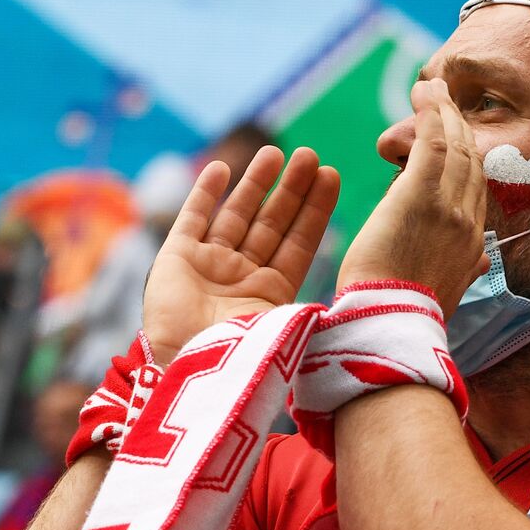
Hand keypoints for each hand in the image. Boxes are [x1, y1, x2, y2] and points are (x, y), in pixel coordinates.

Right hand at [142, 146, 339, 364]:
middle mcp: (242, 277)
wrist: (188, 376)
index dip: (315, 210)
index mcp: (272, 294)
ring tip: (274, 152)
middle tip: (310, 155)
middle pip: (271, 223)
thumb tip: (355, 301)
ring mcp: (208, 266)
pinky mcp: (175, 260)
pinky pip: (192, 218)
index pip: (299, 243)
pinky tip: (221, 168)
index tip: (332, 177)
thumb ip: (311, 309)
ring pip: (236, 215)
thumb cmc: (241, 360)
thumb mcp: (286, 331)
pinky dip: (204, 193)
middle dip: (291, 189)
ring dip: (255, 183)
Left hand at [337, 79, 487, 314]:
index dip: (467, 157)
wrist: (389, 329)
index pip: (477, 190)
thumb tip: (480, 263)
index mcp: (473, 249)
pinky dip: (431, 112)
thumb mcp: (444, 295)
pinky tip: (422, 91)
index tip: (455, 136)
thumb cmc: (402, 320)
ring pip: (457, 146)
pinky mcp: (422, 196)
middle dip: (460, 126)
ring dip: (444, 111)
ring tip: (430, 87)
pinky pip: (434, 141)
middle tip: (443, 99)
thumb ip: (463, 271)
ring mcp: (449, 208)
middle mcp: (470, 224)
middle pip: (473, 161)